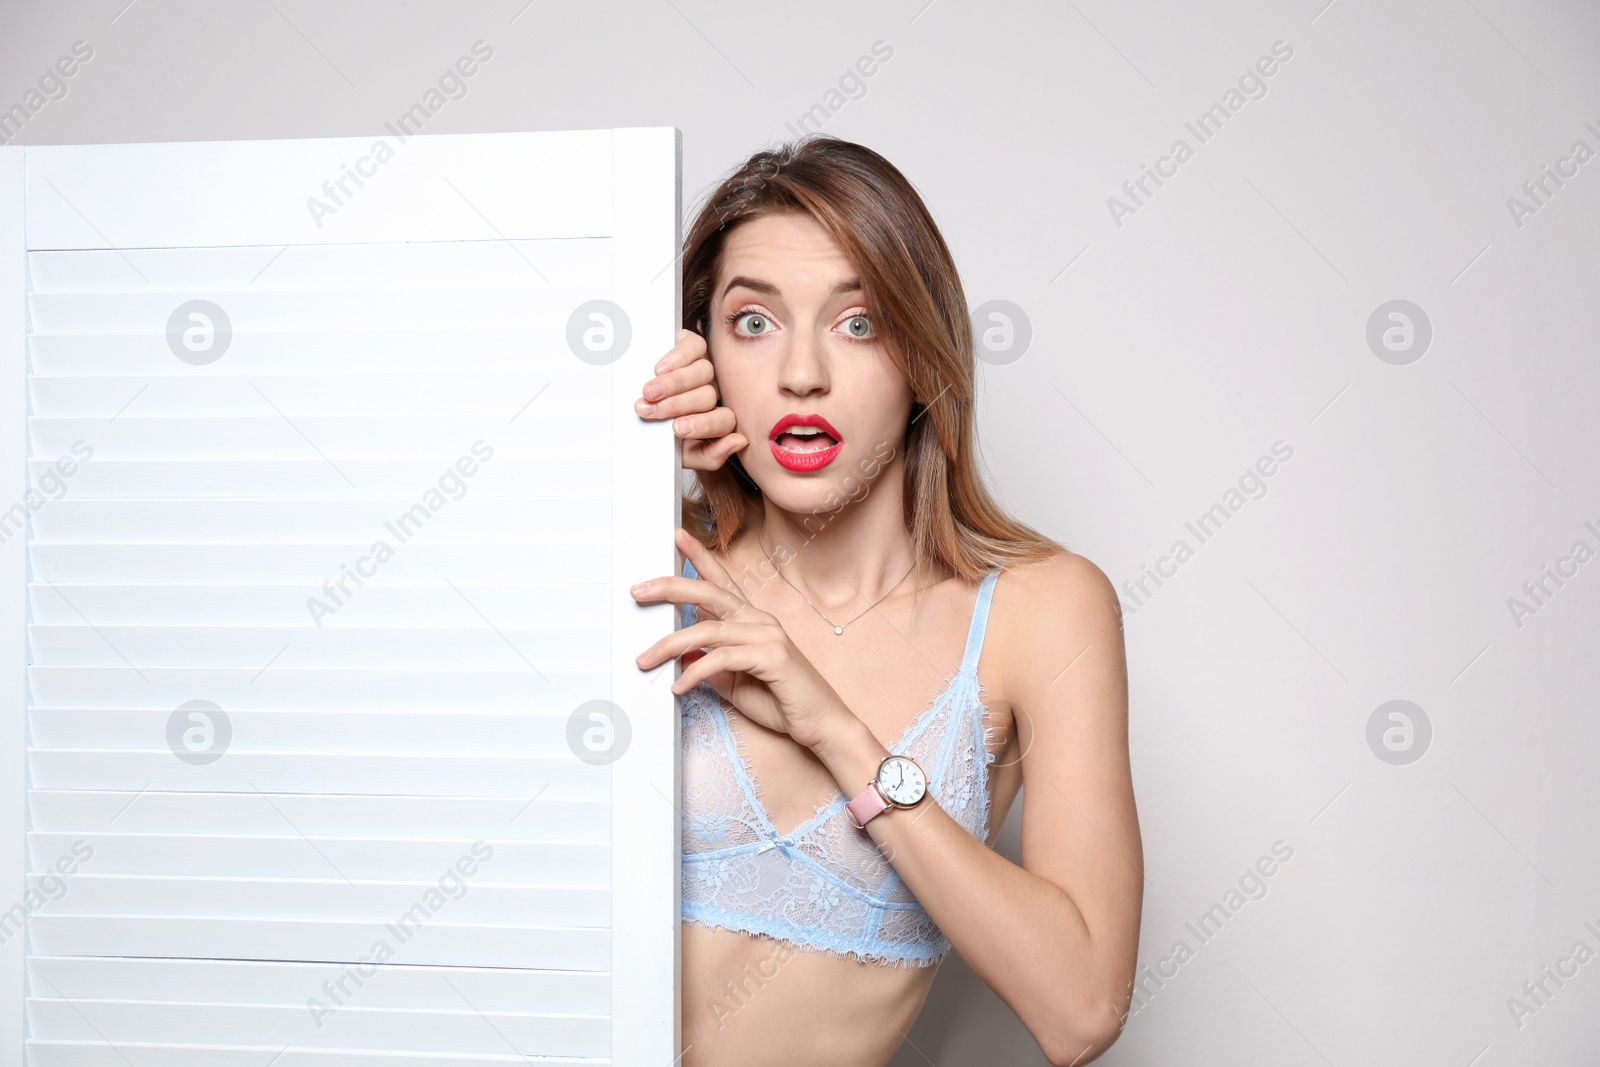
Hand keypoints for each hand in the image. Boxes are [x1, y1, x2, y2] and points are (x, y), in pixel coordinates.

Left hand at [631, 527, 854, 750]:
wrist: (822, 724)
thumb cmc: (782, 702)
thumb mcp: (734, 681)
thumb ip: (709, 665)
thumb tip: (681, 655)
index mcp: (753, 621)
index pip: (722, 582)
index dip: (700, 557)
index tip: (678, 537)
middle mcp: (760, 621)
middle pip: (710, 593)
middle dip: (671, 587)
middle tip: (638, 590)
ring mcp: (768, 636)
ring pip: (709, 629)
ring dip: (670, 644)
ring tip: (645, 659)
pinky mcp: (772, 657)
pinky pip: (722, 658)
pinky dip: (695, 672)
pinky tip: (680, 687)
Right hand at [634, 328, 747, 470]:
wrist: (629, 408)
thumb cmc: (655, 433)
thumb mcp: (680, 454)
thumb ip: (710, 456)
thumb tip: (739, 441)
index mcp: (713, 419)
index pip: (724, 421)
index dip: (704, 425)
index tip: (675, 428)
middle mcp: (711, 393)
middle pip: (708, 396)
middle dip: (678, 405)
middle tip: (651, 410)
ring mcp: (703, 368)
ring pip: (704, 372)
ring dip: (674, 384)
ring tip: (649, 392)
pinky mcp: (691, 345)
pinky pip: (696, 347)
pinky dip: (678, 358)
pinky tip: (660, 369)